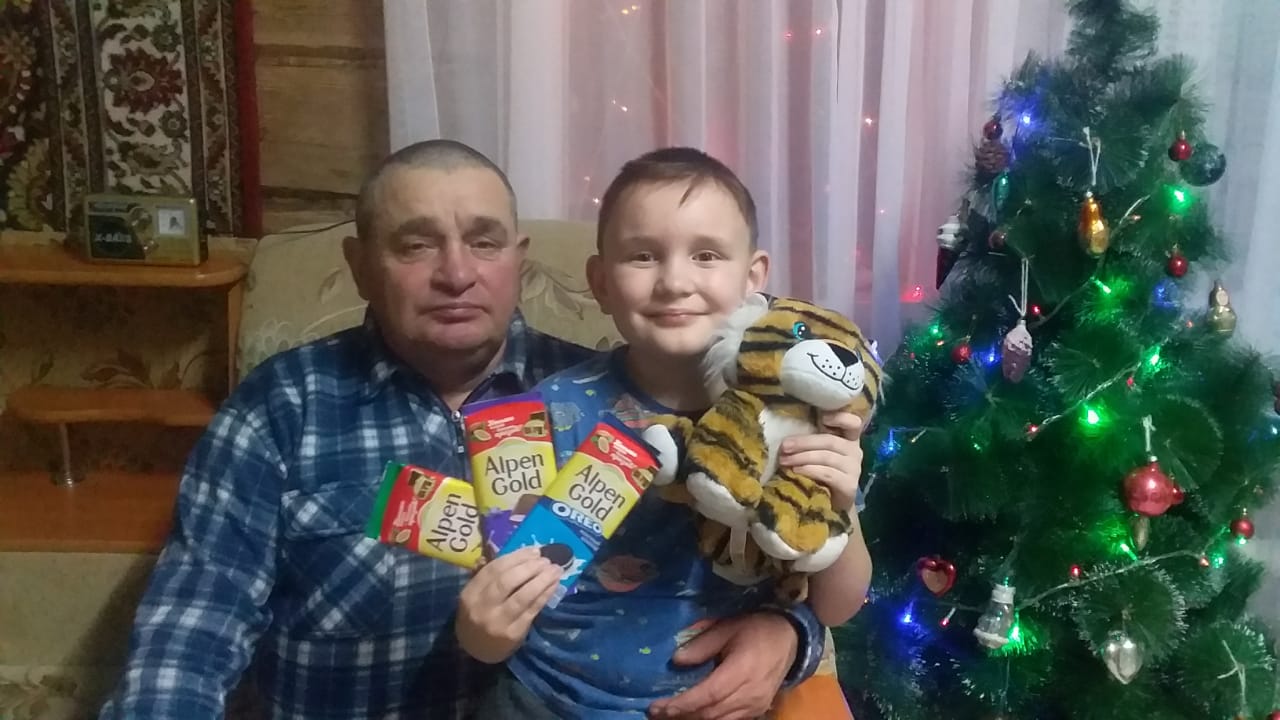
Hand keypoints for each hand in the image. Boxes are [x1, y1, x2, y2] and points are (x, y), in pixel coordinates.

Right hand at [455, 547, 562, 663]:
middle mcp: (482, 607)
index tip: (533, 550)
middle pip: (507, 581)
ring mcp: (499, 622)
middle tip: (545, 560)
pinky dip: (544, 595)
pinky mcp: (514, 633)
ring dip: (541, 580)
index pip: (494, 569)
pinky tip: (554, 585)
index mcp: (470, 594)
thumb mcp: (475, 596)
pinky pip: (532, 610)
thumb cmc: (478, 616)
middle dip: (529, 567)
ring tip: (555, 570)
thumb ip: (489, 575)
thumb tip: (515, 551)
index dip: (516, 557)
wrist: (476, 651)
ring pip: (522, 596)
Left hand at [648, 612, 797, 719]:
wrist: (790, 639)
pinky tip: (694, 716)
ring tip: (671, 716)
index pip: (708, 695)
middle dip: (681, 715)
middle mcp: (750, 693)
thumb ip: (702, 645)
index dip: (682, 704)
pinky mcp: (758, 710)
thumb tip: (677, 661)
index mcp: (742, 670)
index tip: (658, 707)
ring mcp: (756, 705)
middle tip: (656, 713)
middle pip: (711, 713)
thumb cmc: (756, 629)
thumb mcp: (727, 628)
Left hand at [778, 411, 863, 510]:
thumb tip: (788, 434)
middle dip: (804, 443)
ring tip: (784, 460)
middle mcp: (855, 451)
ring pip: (826, 457)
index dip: (840, 418)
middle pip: (830, 441)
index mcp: (849, 439)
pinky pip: (827, 474)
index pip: (853, 423)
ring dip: (802, 457)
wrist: (833, 503)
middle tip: (784, 446)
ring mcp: (854, 469)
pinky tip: (796, 471)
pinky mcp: (850, 485)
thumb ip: (813, 439)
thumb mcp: (819, 452)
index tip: (822, 418)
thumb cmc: (822, 473)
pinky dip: (809, 470)